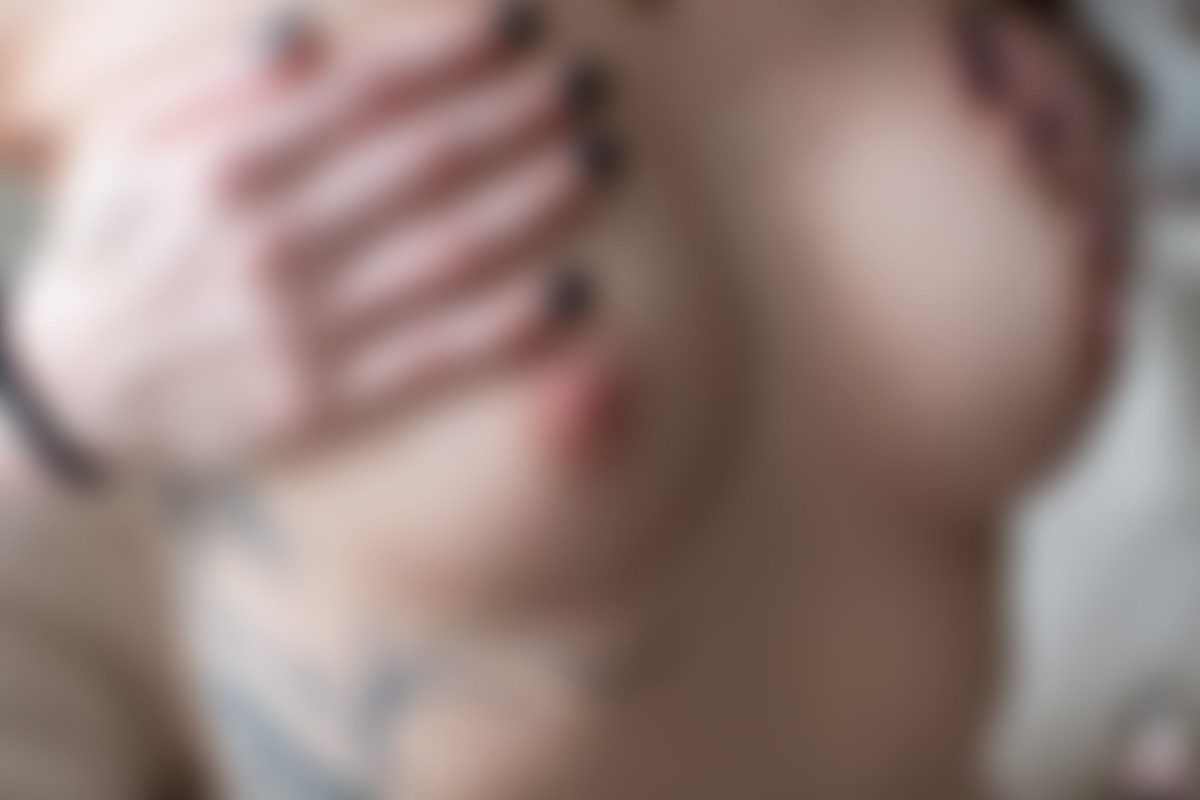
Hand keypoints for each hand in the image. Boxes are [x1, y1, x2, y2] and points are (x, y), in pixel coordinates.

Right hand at [11, 3, 616, 478]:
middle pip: (424, 164)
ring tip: (605, 161)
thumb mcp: (129, 148)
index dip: (453, 54)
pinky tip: (577, 290)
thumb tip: (308, 35)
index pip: (366, 94)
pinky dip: (510, 326)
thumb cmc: (119, 249)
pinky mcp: (326, 400)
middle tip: (594, 85)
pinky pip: (436, 358)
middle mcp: (272, 245)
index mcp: (225, 169)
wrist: (84, 391)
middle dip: (519, 115)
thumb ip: (216, 89)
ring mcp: (304, 329)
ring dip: (536, 203)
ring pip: (445, 255)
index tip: (524, 25)